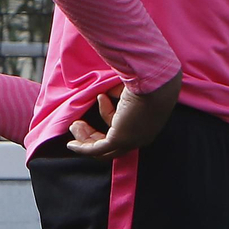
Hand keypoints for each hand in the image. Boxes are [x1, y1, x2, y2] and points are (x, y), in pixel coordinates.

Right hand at [68, 71, 182, 159]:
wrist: (157, 81)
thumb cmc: (149, 78)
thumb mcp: (131, 86)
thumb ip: (117, 91)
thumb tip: (103, 93)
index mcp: (147, 123)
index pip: (124, 125)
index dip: (108, 113)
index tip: (101, 96)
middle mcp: (142, 136)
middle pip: (113, 143)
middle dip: (93, 134)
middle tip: (79, 123)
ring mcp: (132, 140)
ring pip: (104, 149)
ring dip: (86, 139)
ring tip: (75, 126)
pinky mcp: (121, 139)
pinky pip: (97, 149)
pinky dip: (83, 147)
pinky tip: (71, 144)